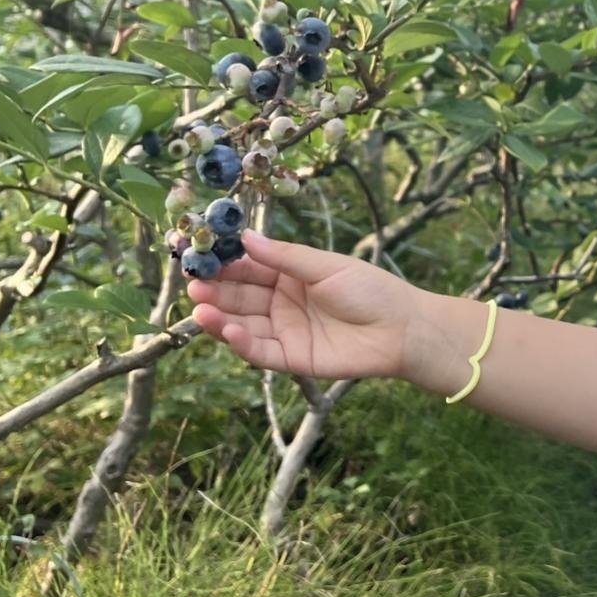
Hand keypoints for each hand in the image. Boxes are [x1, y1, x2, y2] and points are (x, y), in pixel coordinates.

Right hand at [187, 231, 420, 380]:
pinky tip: (227, 330)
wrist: (404, 329)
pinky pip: (261, 351)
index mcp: (290, 276)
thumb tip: (246, 237)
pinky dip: (241, 343)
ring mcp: (285, 332)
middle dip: (216, 292)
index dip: (224, 264)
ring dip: (220, 319)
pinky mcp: (292, 359)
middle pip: (240, 297)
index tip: (198, 257)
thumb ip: (286, 257)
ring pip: (244, 325)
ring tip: (201, 309)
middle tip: (193, 285)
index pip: (249, 268)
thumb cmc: (371, 290)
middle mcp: (282, 304)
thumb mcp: (326, 267)